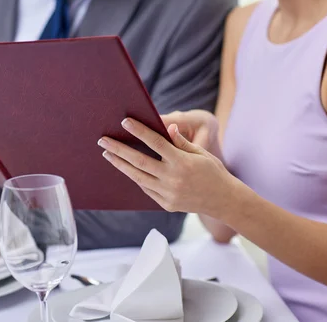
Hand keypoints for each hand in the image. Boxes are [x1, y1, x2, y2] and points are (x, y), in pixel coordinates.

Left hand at [98, 117, 248, 217]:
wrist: (224, 200)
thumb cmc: (213, 172)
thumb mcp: (201, 153)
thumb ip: (181, 142)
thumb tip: (167, 128)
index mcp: (182, 162)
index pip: (155, 143)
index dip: (139, 131)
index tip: (125, 122)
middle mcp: (173, 178)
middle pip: (139, 161)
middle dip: (119, 149)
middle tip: (103, 140)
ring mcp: (168, 193)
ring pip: (138, 176)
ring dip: (120, 164)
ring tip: (107, 154)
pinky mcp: (165, 204)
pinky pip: (146, 188)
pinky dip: (135, 177)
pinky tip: (124, 167)